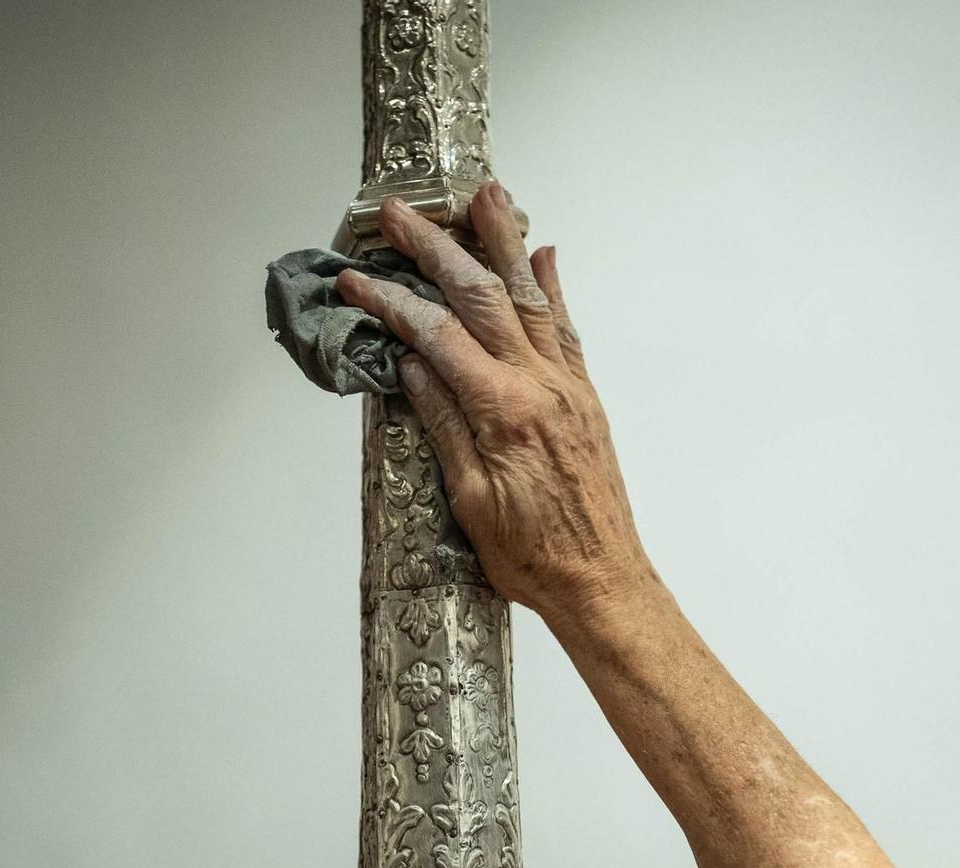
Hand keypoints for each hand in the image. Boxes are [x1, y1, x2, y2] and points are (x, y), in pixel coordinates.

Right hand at [334, 184, 656, 633]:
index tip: (357, 279)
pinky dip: (552, 287)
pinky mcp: (585, 398)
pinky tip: (543, 255)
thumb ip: (443, 423)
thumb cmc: (532, 557)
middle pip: (482, 297)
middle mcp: (541, 387)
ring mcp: (568, 387)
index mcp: (504, 412)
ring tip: (485, 194)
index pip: (436, 337)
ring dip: (503, 243)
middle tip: (401, 212)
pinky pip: (566, 328)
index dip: (391, 303)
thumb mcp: (469, 498)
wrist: (601, 582)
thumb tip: (413, 366)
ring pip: (531, 297)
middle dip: (437, 247)